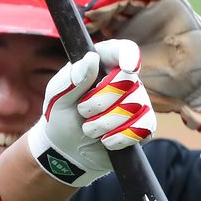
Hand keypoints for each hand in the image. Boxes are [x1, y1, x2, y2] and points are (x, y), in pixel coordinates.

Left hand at [26, 39, 156, 186]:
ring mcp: (136, 102)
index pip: (122, 50)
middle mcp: (124, 80)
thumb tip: (92, 58)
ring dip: (104, 123)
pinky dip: (119, 137)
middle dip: (99, 102)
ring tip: (89, 128)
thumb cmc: (61, 117)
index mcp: (101, 65)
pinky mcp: (143, 125)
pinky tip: (105, 140)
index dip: (129, 55)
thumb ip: (72, 79)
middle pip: (128, 81)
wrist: (66, 150)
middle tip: (82, 111)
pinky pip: (143, 127)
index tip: (128, 67)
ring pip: (134, 107)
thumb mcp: (57, 97)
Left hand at [84, 0, 200, 129]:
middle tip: (89, 16)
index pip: (105, 22)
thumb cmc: (160, 87)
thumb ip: (105, 64)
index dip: (92, 21)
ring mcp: (156, 11)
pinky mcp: (172, 1)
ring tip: (99, 4)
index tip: (81, 25)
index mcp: (126, 39)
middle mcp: (140, 23)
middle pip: (115, 7)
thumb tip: (79, 60)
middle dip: (100, 10)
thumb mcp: (123, 74)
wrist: (194, 89)